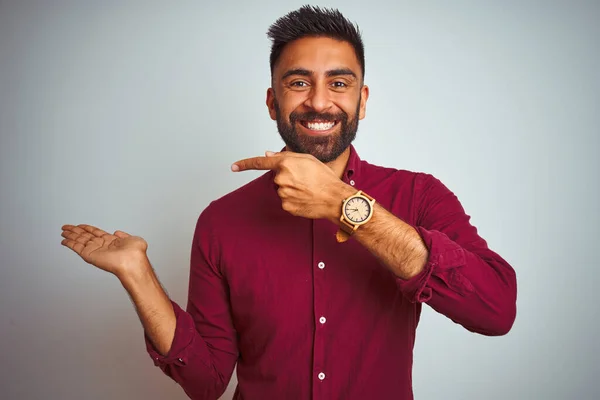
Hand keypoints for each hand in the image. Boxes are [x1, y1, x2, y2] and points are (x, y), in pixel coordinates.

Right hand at [60, 224, 148, 279]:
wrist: (132, 262)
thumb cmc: (135, 253)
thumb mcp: (133, 239)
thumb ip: (124, 235)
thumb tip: (117, 232)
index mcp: (111, 242)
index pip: (96, 233)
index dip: (87, 228)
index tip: (80, 226)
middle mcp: (102, 246)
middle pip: (85, 236)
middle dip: (76, 231)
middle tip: (67, 227)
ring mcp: (95, 250)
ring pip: (79, 241)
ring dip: (70, 236)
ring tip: (63, 231)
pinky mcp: (89, 255)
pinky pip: (77, 248)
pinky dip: (69, 244)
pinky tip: (64, 240)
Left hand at [232, 151, 354, 220]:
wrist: (334, 198)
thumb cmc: (324, 178)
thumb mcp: (307, 159)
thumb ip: (285, 156)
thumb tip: (268, 155)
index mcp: (285, 164)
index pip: (260, 163)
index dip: (245, 164)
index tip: (234, 166)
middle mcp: (281, 179)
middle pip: (277, 177)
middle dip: (287, 177)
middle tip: (305, 179)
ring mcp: (282, 193)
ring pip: (281, 189)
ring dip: (291, 189)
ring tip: (308, 188)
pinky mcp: (286, 206)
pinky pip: (286, 201)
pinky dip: (294, 199)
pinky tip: (306, 198)